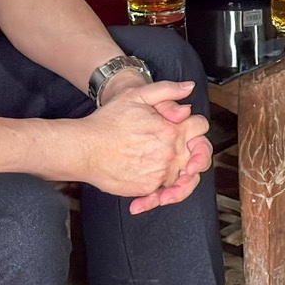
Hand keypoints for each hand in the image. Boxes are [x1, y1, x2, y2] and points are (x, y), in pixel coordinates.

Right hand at [73, 80, 211, 210]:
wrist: (83, 148)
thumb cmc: (107, 122)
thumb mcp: (136, 96)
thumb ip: (166, 90)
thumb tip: (188, 88)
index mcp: (172, 130)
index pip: (201, 127)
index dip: (195, 125)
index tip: (188, 129)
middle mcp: (170, 153)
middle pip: (201, 157)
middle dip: (198, 155)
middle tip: (190, 158)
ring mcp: (161, 173)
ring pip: (186, 179)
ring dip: (184, 178)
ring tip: (176, 178)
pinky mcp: (148, 188)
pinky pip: (165, 195)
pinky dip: (163, 196)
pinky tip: (159, 196)